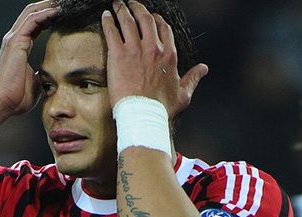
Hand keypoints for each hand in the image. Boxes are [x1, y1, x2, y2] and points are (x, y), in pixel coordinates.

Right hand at [0, 0, 59, 115]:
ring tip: (63, 3)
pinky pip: (32, 20)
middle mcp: (14, 40)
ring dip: (48, 6)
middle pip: (32, 14)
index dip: (48, 18)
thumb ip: (41, 74)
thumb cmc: (16, 97)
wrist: (3, 102)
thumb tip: (51, 76)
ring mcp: (13, 39)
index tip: (64, 15)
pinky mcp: (15, 41)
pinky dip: (45, 13)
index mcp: (19, 47)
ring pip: (31, 12)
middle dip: (49, 6)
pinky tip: (57, 11)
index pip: (34, 25)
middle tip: (65, 4)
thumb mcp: (35, 82)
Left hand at [101, 0, 207, 117]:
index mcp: (169, 55)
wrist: (143, 113)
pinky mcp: (118, 55)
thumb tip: (204, 68)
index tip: (151, 16)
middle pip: (146, 20)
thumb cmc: (161, 107)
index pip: (164, 29)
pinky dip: (108, 21)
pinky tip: (105, 16)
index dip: (157, 20)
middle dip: (138, 9)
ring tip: (117, 4)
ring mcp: (135, 50)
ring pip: (129, 21)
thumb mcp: (183, 93)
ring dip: (122, 10)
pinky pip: (112, 31)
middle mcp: (154, 48)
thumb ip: (193, 78)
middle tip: (131, 4)